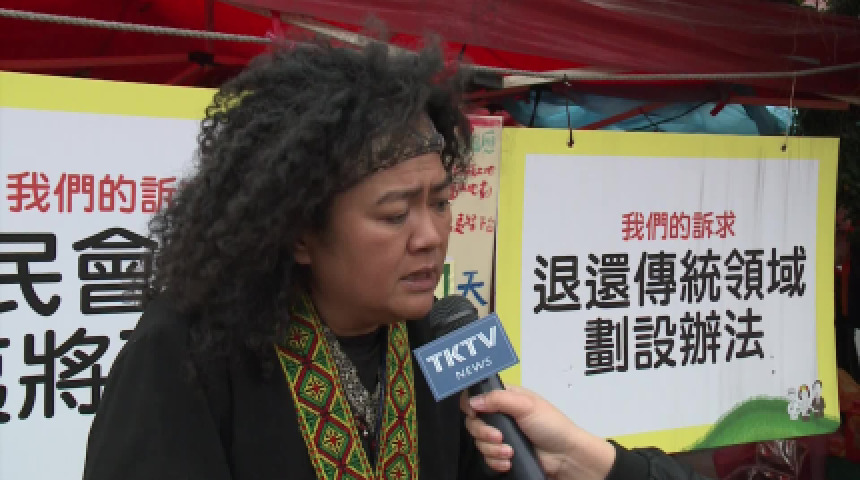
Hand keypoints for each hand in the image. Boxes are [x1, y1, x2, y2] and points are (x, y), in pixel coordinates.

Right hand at [460, 386, 615, 479]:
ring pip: (479, 442)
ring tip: (510, 451)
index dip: (471, 406)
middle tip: (499, 437)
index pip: (477, 397)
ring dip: (493, 449)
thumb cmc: (552, 426)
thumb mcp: (526, 405)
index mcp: (506, 399)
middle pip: (473, 422)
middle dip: (484, 432)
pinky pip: (487, 459)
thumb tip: (473, 401)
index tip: (474, 414)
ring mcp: (502, 436)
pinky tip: (509, 461)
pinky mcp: (503, 454)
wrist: (565, 457)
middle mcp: (501, 416)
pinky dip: (496, 461)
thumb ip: (498, 399)